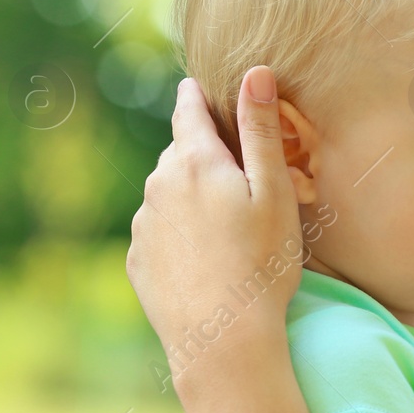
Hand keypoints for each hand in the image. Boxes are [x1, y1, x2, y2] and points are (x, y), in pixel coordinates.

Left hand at [127, 68, 302, 395]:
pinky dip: (180, 234)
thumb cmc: (262, 265)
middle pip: (180, 153)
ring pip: (168, 194)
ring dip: (191, 197)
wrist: (222, 341)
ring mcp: (144, 226)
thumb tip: (256, 71)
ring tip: (227, 226)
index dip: (196, 96)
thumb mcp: (274, 193)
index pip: (187, 110)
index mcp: (194, 162)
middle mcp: (158, 186)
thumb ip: (262, 130)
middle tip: (241, 178)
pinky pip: (160, 232)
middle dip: (204, 155)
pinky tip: (207, 258)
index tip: (198, 87)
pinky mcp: (138, 261)